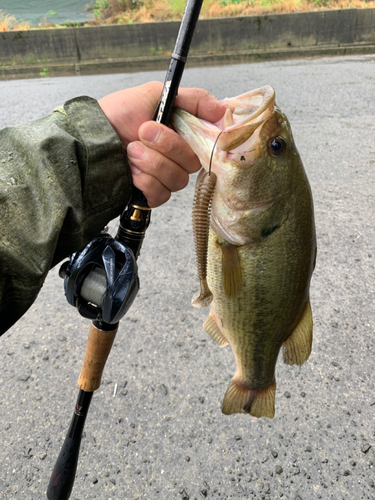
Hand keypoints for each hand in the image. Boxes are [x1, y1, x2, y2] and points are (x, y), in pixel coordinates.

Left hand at [98, 82, 226, 206]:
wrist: (89, 139)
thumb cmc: (117, 114)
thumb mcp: (154, 94)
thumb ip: (192, 99)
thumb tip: (223, 109)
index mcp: (181, 133)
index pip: (208, 143)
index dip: (202, 140)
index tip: (186, 130)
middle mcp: (176, 156)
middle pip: (192, 162)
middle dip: (166, 147)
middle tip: (142, 134)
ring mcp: (164, 176)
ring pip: (177, 180)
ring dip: (152, 164)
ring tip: (131, 151)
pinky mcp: (151, 194)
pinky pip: (162, 195)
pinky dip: (145, 183)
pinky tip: (132, 172)